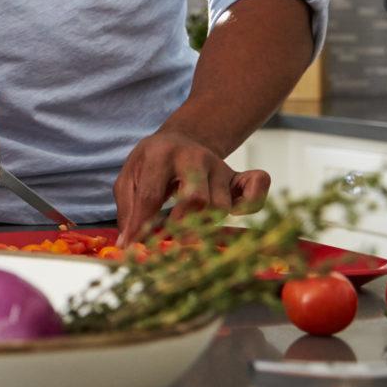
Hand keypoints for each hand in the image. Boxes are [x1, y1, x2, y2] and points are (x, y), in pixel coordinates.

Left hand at [113, 127, 270, 246]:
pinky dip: (252, 204)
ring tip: (188, 233)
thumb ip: (128, 207)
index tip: (134, 246)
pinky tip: (234, 215)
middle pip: (196, 199)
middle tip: (168, 244)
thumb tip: (129, 244)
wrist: (180, 140)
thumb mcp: (129, 177)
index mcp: (161, 155)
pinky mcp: (239, 175)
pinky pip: (257, 187)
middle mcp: (195, 158)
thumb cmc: (152, 164)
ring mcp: (220, 166)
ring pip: (221, 206)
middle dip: (181, 228)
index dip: (142, 224)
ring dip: (205, 227)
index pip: (152, 195)